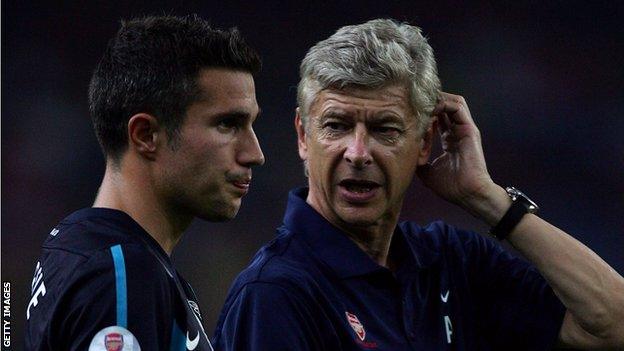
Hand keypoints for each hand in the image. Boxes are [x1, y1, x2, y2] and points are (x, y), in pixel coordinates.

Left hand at [417, 92, 494, 209]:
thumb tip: (406, 157)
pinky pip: (457, 107)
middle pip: (445, 106)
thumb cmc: (452, 187)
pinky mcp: (469, 129)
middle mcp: (458, 132)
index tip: (409, 117)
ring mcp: (464, 129)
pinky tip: (430, 109)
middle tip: (415, 104)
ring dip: (437, 100)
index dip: (424, 115)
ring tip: (422, 105)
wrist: (469, 194)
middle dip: (430, 102)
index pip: (438, 118)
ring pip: (453, 102)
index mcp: (450, 140)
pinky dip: (443, 103)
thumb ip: (419, 161)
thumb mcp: (428, 173)